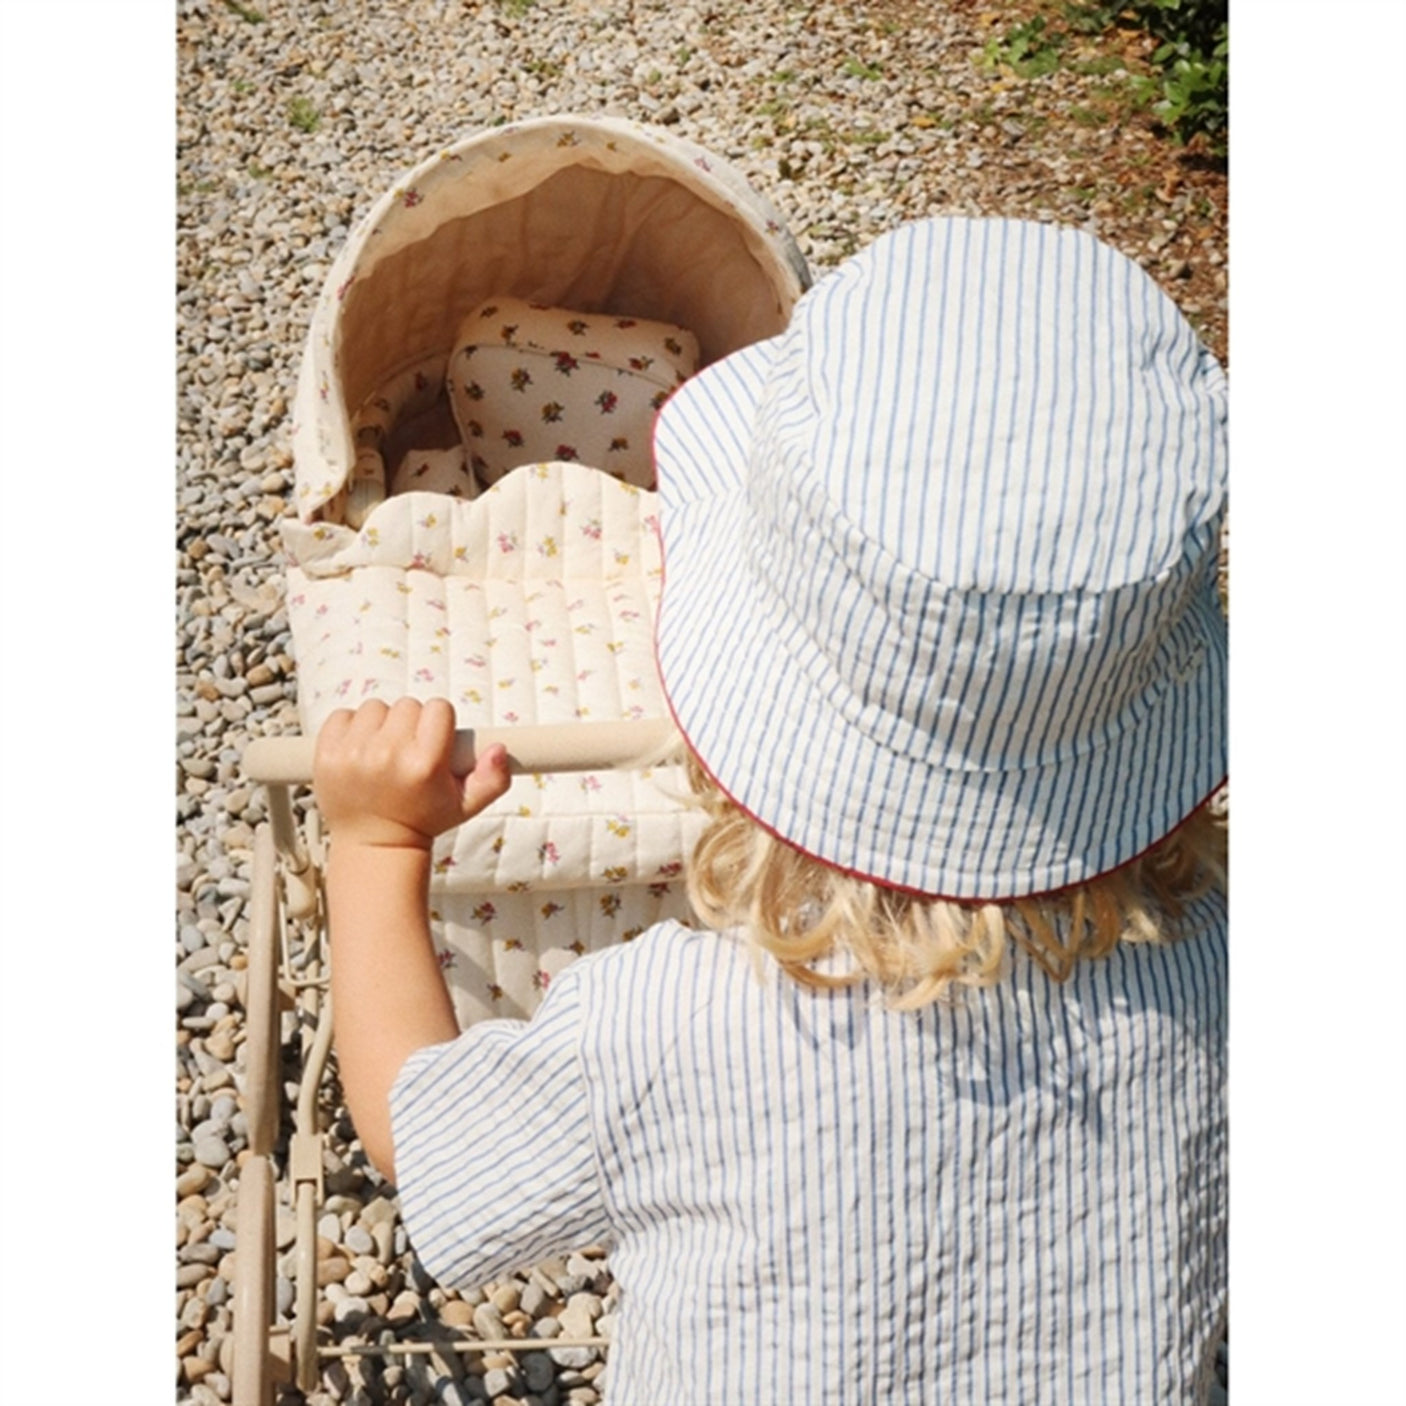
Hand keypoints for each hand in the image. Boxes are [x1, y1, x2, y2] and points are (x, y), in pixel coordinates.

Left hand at [313, 697, 510, 851]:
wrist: (374, 844)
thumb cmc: (422, 819)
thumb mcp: (467, 805)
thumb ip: (494, 778)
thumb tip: (499, 748)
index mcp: (424, 764)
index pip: (438, 708)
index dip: (438, 722)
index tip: (433, 740)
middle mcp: (387, 756)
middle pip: (407, 705)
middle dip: (410, 724)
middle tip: (408, 750)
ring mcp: (353, 754)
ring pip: (375, 707)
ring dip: (380, 724)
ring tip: (383, 751)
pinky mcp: (326, 754)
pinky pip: (341, 716)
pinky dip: (350, 728)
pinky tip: (360, 750)